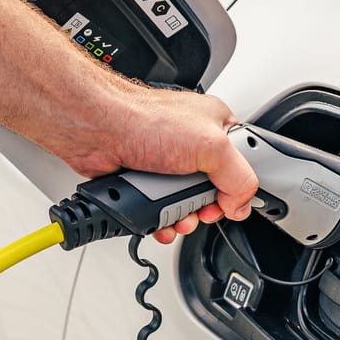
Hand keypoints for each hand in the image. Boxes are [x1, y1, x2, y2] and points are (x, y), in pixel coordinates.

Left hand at [58, 85, 259, 243]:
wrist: (96, 129)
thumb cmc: (144, 119)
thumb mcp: (212, 146)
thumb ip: (239, 177)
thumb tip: (241, 205)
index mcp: (215, 126)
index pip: (243, 163)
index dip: (238, 187)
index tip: (231, 201)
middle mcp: (191, 144)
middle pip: (214, 190)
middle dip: (206, 208)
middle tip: (200, 208)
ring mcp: (167, 164)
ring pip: (186, 205)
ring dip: (183, 218)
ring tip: (177, 216)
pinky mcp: (144, 180)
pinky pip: (160, 211)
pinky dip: (160, 221)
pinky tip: (160, 221)